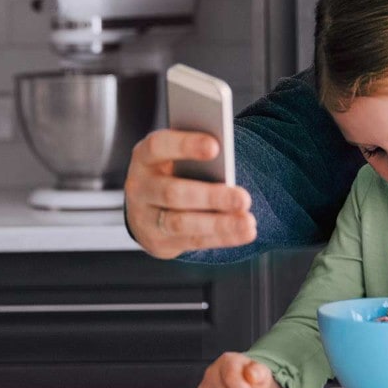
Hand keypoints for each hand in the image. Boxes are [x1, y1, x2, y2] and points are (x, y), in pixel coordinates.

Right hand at [123, 129, 255, 259]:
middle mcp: (139, 188)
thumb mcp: (178, 158)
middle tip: (244, 198)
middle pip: (173, 193)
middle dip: (211, 196)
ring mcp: (144, 218)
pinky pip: (192, 241)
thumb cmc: (174, 172)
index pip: (158, 146)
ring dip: (219, 224)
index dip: (185, 145)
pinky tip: (244, 232)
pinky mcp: (158, 242)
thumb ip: (197, 156)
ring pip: (181, 223)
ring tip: (248, 221)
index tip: (216, 146)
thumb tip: (226, 159)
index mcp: (145, 157)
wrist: (148, 208)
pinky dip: (222, 237)